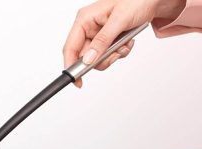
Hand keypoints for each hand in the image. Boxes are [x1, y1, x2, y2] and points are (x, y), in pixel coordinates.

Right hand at [63, 0, 185, 86]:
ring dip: (112, 55)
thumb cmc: (138, 0)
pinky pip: (107, 55)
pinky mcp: (107, 39)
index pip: (70, 47)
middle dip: (101, 59)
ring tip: (124, 44)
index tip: (78, 81)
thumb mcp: (119, 20)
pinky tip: (126, 41)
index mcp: (85, 19)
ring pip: (97, 59)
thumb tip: (88, 59)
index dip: (71, 66)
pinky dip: (119, 52)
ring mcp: (98, 35)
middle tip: (114, 54)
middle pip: (85, 57)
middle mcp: (89, 27)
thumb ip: (102, 41)